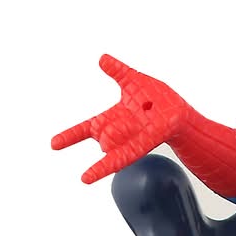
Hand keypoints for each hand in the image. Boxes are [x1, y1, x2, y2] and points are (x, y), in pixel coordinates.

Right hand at [52, 54, 188, 183]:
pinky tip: (86, 176)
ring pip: (108, 146)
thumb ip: (118, 71)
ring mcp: (128, 141)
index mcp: (113, 117)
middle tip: (130, 118)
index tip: (53, 144)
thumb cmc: (160, 99)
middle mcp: (118, 133)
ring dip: (112, 139)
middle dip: (107, 128)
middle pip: (99, 135)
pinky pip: (119, 158)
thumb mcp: (134, 80)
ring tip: (130, 127)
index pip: (86, 128)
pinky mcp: (141, 146)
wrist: (181, 112)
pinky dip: (102, 166)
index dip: (70, 136)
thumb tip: (101, 58)